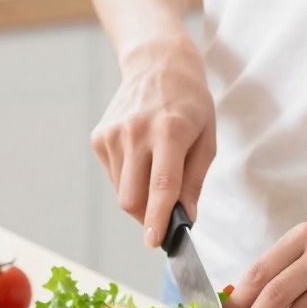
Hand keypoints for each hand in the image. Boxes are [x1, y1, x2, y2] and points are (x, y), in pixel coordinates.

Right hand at [91, 34, 215, 248]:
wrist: (157, 64)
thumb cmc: (189, 103)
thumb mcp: (206, 138)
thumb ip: (195, 180)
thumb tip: (186, 218)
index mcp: (169, 131)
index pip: (161, 186)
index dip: (158, 219)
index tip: (155, 243)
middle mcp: (136, 132)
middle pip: (132, 198)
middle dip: (148, 216)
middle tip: (165, 212)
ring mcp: (113, 134)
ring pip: (121, 192)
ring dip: (140, 196)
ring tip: (155, 169)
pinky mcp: (99, 137)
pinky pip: (113, 177)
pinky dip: (128, 179)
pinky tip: (141, 156)